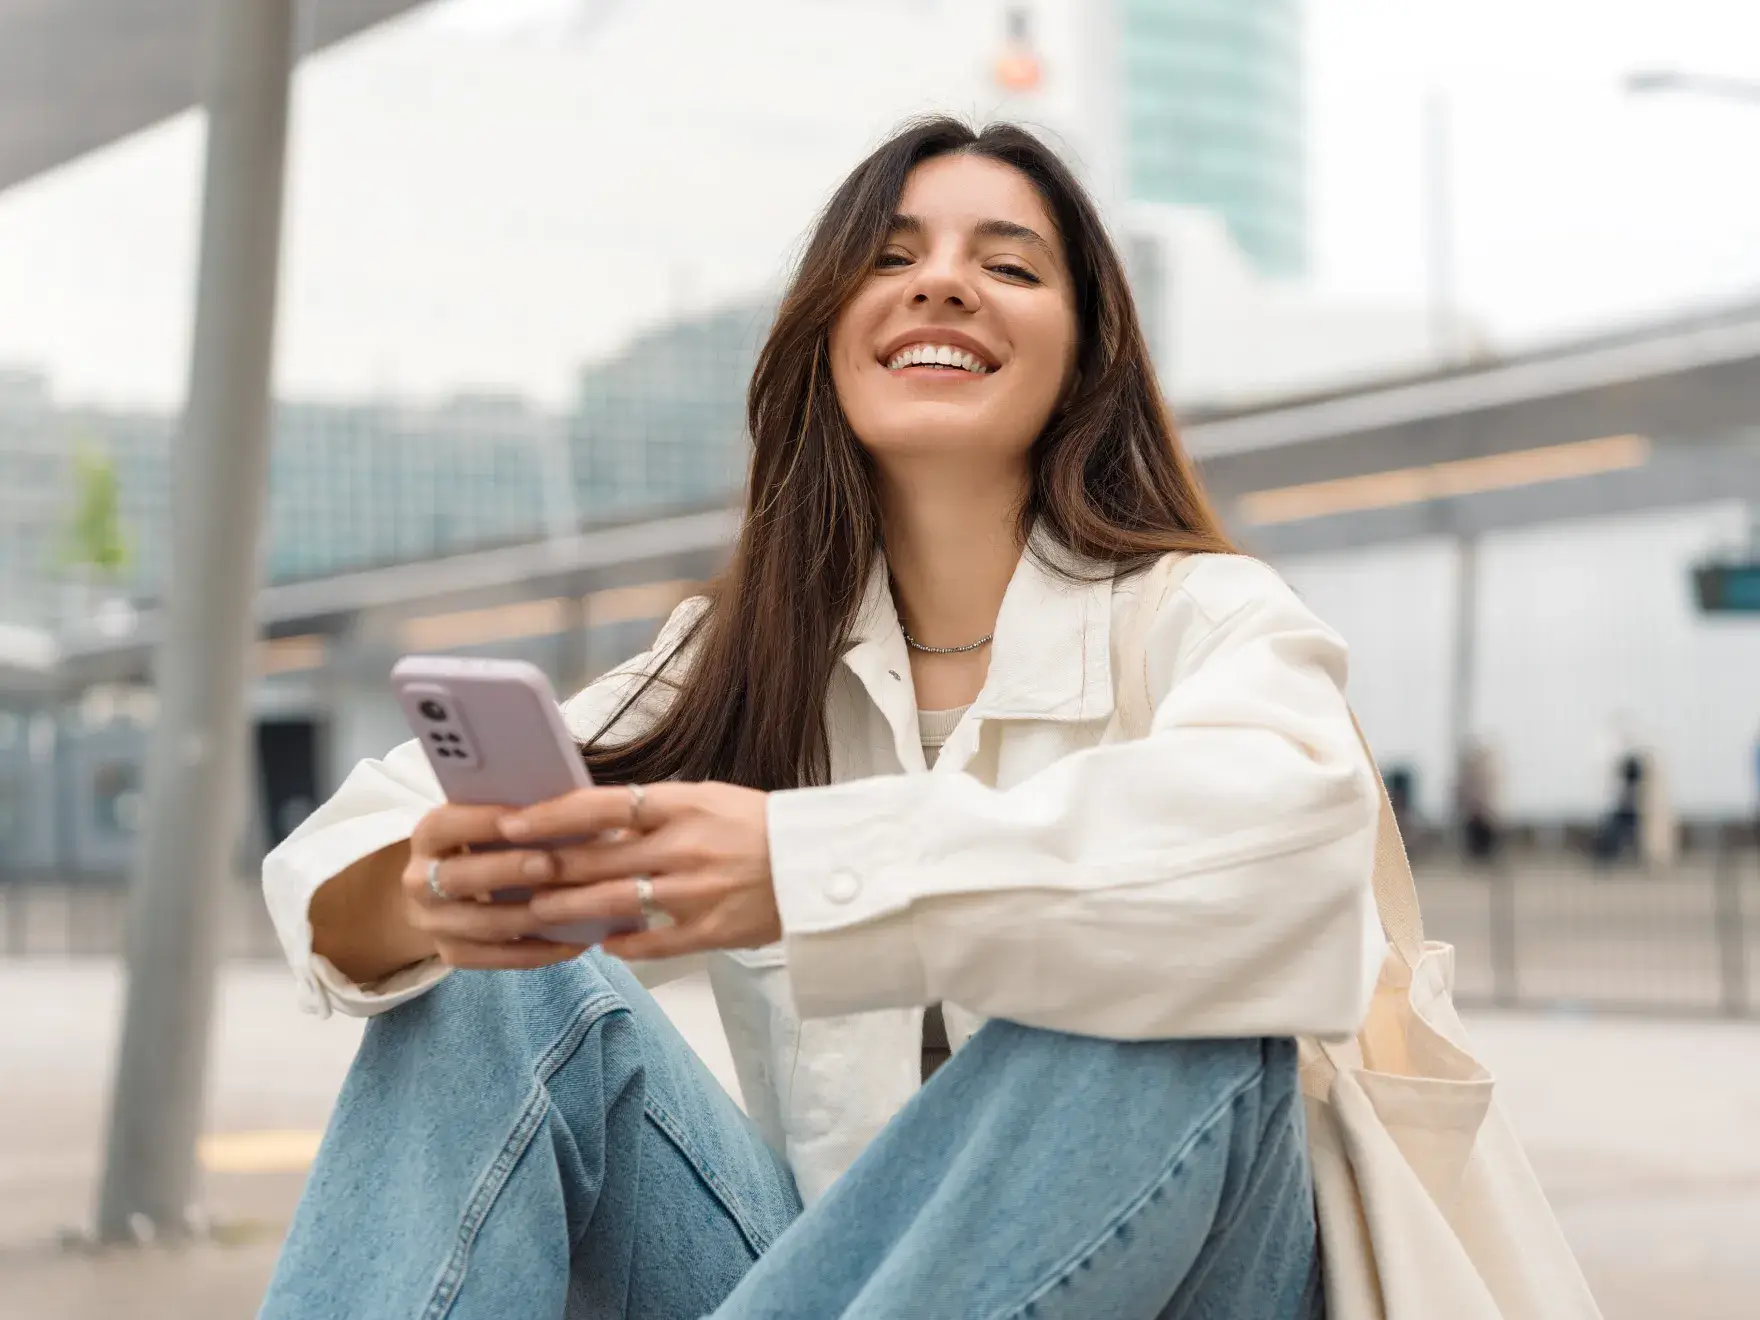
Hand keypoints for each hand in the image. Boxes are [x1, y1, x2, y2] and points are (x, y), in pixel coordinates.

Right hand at [401, 803, 592, 969]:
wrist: (447, 890)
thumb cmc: (486, 842)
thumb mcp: (486, 821)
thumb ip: (513, 816)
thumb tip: (561, 808)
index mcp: (427, 836)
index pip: (446, 825)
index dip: (484, 821)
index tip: (529, 816)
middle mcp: (420, 881)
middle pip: (458, 877)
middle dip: (507, 871)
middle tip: (551, 865)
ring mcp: (433, 923)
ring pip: (482, 924)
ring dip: (531, 916)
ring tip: (575, 907)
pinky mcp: (452, 953)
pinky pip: (497, 958)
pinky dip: (539, 952)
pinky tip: (575, 942)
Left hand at [496, 781, 780, 962]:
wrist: (822, 865)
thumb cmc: (763, 827)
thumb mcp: (709, 801)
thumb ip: (655, 812)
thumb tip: (594, 822)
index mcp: (685, 806)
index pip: (602, 805)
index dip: (551, 814)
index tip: (512, 822)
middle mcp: (684, 848)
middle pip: (596, 858)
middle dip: (544, 867)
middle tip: (505, 872)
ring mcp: (695, 893)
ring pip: (612, 903)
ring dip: (568, 908)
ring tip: (536, 910)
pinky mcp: (710, 932)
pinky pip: (650, 942)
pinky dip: (620, 943)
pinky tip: (600, 942)